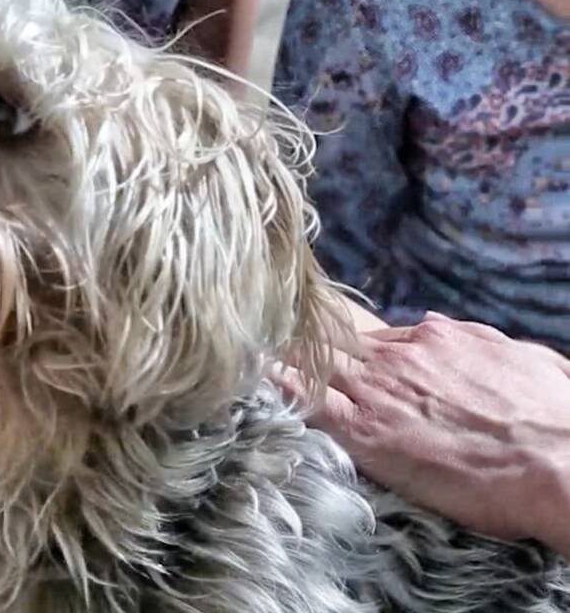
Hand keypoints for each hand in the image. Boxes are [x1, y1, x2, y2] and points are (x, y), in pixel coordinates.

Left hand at [275, 312, 569, 554]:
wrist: (557, 462)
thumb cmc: (552, 415)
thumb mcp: (520, 357)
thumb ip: (472, 339)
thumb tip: (435, 325)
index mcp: (433, 339)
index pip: (374, 338)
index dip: (349, 347)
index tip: (328, 349)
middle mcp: (398, 358)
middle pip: (335, 344)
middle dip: (304, 342)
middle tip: (269, 336)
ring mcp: (378, 392)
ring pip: (314, 365)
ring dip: (284, 358)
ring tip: (248, 350)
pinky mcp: (366, 431)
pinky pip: (308, 402)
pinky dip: (281, 388)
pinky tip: (255, 380)